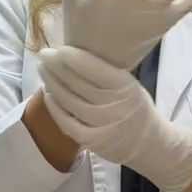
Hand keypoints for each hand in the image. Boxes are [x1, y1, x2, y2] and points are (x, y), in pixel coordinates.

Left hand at [37, 45, 191, 191]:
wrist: (148, 143)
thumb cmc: (135, 107)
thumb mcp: (130, 85)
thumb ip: (107, 73)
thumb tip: (73, 55)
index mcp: (125, 87)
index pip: (94, 69)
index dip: (73, 57)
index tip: (58, 48)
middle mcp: (113, 105)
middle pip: (77, 83)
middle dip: (56, 66)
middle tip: (44, 54)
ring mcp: (101, 125)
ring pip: (69, 100)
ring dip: (52, 83)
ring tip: (43, 70)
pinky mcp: (91, 140)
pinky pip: (67, 122)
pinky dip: (54, 108)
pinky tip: (48, 95)